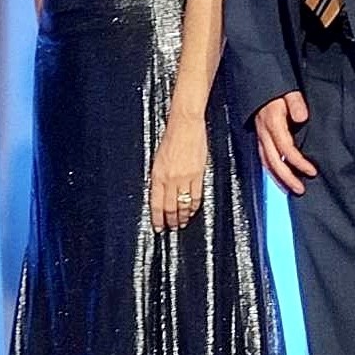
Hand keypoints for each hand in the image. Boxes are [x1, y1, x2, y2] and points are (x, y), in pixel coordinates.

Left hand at [146, 115, 209, 231]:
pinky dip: (193, 207)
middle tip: (171, 227)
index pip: (156, 204)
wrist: (185, 126)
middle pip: (170, 207)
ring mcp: (184, 178)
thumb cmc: (171, 139)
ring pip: (183, 205)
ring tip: (182, 223)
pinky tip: (192, 211)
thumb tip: (159, 193)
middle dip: (170, 221)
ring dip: (182, 217)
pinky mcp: (197, 175)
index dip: (158, 218)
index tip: (158, 227)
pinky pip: (196, 196)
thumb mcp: (157, 159)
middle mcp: (170, 179)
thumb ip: (159, 177)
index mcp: (157, 175)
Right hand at [254, 91, 316, 196]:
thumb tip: (302, 117)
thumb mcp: (288, 91)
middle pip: (273, 161)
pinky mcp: (259, 137)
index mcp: (272, 123)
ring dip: (278, 178)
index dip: (298, 162)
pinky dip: (271, 170)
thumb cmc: (275, 89)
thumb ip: (295, 103)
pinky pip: (264, 158)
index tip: (311, 171)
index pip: (285, 148)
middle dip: (286, 177)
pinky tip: (279, 177)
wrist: (257, 84)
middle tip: (300, 189)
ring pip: (266, 162)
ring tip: (290, 189)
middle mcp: (264, 132)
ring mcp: (260, 136)